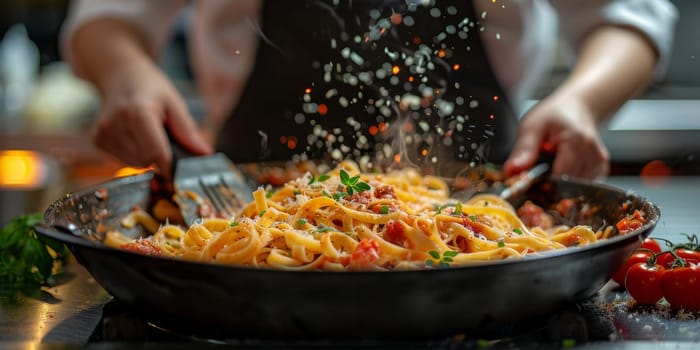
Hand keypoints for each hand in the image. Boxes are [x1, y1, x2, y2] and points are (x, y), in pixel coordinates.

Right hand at [91, 61, 212, 178]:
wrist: (119, 74)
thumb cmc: (150, 87)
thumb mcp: (174, 103)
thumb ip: (187, 130)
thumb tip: (206, 153)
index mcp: (138, 112)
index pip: (157, 153)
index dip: (171, 167)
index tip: (180, 173)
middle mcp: (116, 123)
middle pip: (146, 161)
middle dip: (159, 156)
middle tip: (162, 137)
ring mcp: (103, 132)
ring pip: (134, 163)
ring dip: (145, 155)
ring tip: (146, 132)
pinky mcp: (97, 139)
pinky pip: (122, 160)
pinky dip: (132, 153)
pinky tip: (133, 135)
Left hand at [503, 94, 609, 179]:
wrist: (577, 107)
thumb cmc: (554, 115)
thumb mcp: (532, 126)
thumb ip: (523, 151)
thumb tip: (511, 171)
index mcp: (576, 141)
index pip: (560, 178)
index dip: (542, 185)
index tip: (530, 184)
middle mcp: (592, 153)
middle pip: (568, 186)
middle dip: (549, 187)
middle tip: (539, 172)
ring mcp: (599, 161)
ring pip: (575, 189)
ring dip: (559, 185)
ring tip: (551, 166)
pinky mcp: (602, 168)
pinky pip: (583, 186)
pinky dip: (570, 183)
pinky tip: (562, 168)